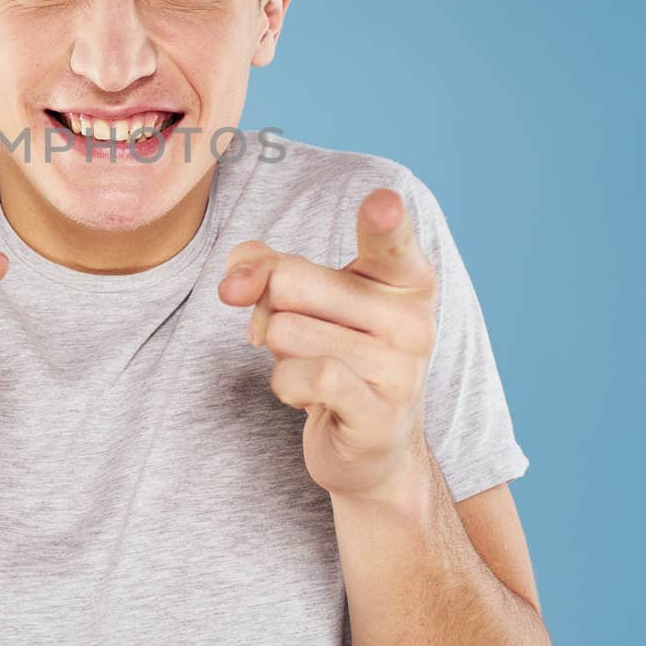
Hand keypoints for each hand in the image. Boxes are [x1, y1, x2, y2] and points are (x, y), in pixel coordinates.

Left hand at [217, 188, 437, 500]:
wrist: (370, 443)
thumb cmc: (333, 350)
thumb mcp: (302, 295)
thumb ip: (262, 264)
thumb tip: (233, 285)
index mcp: (405, 276)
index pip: (389, 240)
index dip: (384, 218)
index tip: (383, 202)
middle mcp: (412, 318)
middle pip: (289, 282)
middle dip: (269, 308)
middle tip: (299, 335)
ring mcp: (402, 370)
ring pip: (284, 331)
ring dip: (278, 353)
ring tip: (311, 367)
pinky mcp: (378, 415)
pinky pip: (300, 376)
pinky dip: (284, 385)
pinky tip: (308, 396)